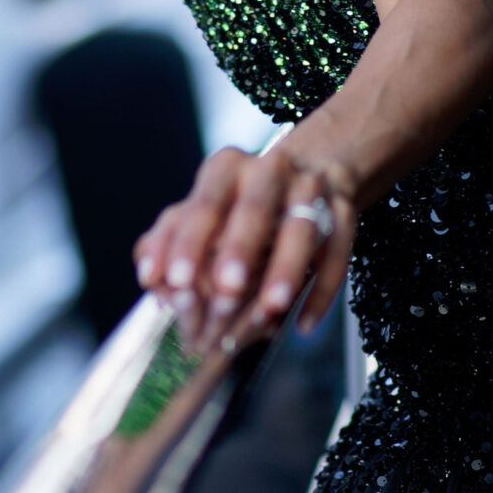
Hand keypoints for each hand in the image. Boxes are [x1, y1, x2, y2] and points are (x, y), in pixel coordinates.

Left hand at [133, 146, 355, 353]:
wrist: (308, 172)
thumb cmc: (237, 204)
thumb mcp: (199, 213)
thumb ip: (168, 241)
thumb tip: (148, 275)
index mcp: (225, 167)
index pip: (203, 204)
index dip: (188, 243)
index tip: (173, 281)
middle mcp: (269, 169)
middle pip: (254, 208)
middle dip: (239, 249)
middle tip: (224, 290)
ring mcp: (311, 187)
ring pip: (302, 229)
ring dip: (286, 269)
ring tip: (269, 310)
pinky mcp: (344, 211)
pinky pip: (338, 251)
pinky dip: (321, 290)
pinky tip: (303, 324)